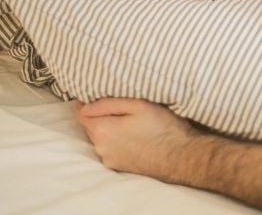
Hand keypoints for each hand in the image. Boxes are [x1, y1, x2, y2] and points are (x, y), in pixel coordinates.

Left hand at [74, 97, 199, 179]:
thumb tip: (84, 104)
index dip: (85, 101)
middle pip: (90, 126)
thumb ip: (107, 103)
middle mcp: (100, 147)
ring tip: (130, 122)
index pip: (80, 113)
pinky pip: (110, 148)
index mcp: (102, 130)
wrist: (181, 157)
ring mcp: (109, 159)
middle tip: (121, 106)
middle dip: (100, 115)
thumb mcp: (138, 105)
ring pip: (100, 138)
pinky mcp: (119, 167)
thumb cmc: (162, 127)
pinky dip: (116, 141)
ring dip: (109, 128)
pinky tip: (133, 136)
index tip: (97, 94)